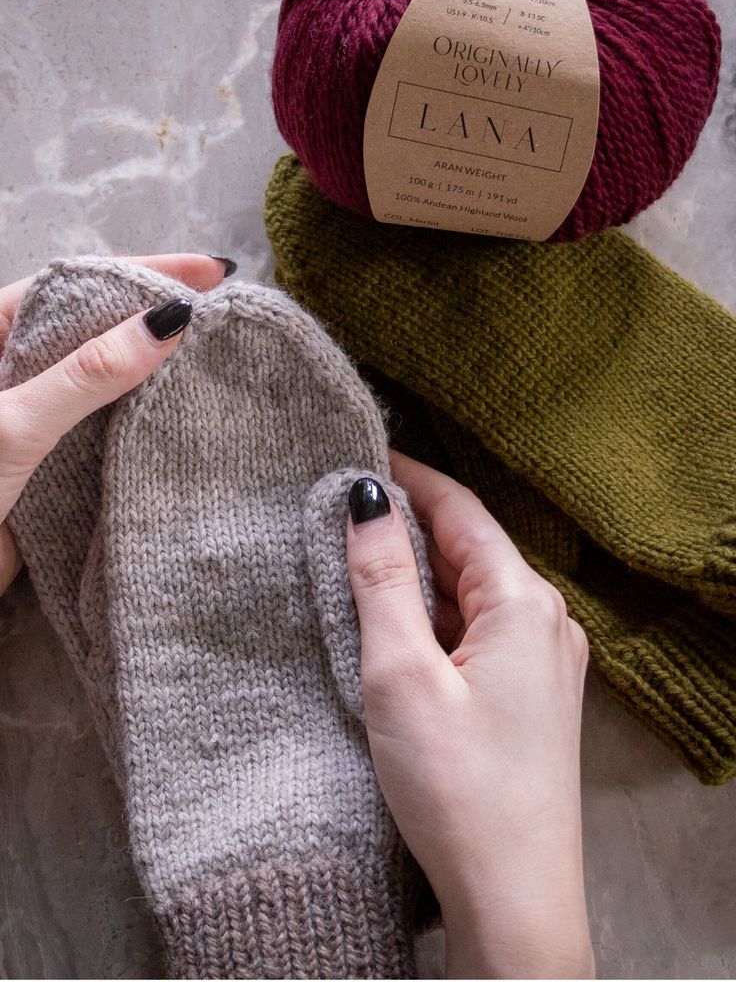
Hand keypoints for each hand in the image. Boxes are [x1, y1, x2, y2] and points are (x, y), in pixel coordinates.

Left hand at [0, 253, 231, 596]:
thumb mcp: (15, 424)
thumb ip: (87, 374)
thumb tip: (165, 324)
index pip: (74, 284)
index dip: (141, 272)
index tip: (208, 270)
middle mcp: (14, 363)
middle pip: (94, 321)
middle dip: (155, 311)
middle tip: (223, 305)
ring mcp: (34, 408)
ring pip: (104, 372)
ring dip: (154, 362)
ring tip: (217, 348)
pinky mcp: (50, 455)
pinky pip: (106, 420)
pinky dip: (143, 411)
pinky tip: (182, 404)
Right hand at [346, 450, 594, 978]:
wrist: (514, 900)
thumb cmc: (459, 790)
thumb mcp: (401, 673)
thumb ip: (381, 579)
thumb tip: (365, 497)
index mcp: (524, 603)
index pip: (460, 510)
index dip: (407, 476)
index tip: (356, 454)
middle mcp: (545, 622)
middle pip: (468, 548)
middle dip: (406, 526)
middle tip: (339, 510)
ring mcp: (542, 663)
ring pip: (469, 592)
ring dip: (416, 576)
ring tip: (353, 565)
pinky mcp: (529, 697)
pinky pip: (477, 633)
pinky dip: (433, 619)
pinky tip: (392, 630)